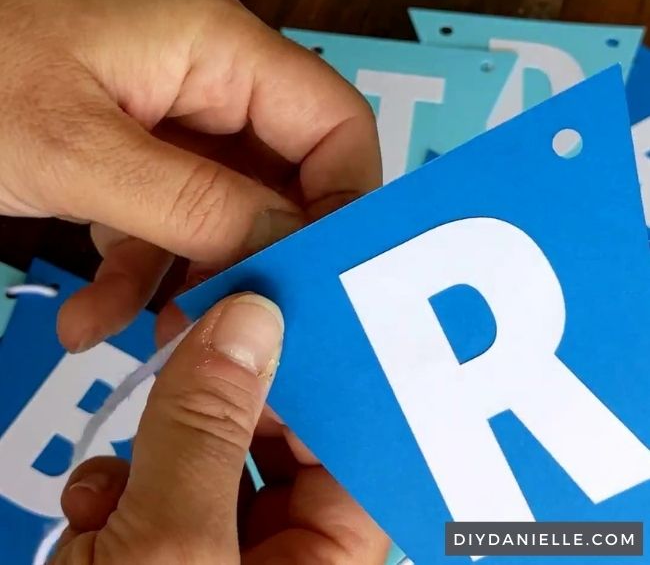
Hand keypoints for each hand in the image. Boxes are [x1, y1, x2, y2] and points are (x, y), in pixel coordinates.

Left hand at [0, 0, 379, 349]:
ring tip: (156, 337)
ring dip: (189, 280)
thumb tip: (285, 247)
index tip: (321, 278)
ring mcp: (170, 122)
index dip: (345, 201)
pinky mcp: (134, 155)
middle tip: (238, 323)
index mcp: (219, 50)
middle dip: (262, 256)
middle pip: (284, 178)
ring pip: (223, 213)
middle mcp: (209, 83)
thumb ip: (193, 204)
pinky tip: (93, 317)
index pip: (336, 124)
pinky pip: (165, 220)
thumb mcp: (79, 151)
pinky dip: (137, 273)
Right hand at [52, 293, 388, 563]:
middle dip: (215, 411)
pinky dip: (121, 494)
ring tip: (115, 481)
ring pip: (208, 466)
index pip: (351, 449)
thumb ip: (208, 430)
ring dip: (152, 457)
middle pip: (273, 449)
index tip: (266, 322)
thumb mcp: (170, 554)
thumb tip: (250, 320)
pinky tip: (91, 512)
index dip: (312, 379)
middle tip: (182, 356)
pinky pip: (160, 501)